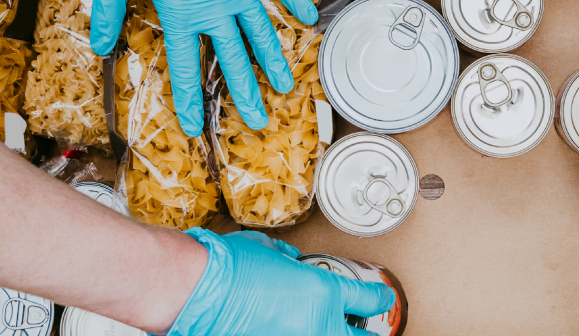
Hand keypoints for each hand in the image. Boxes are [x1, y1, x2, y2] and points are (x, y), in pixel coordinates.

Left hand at [90, 0, 317, 135]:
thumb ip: (107, 10)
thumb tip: (98, 46)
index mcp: (180, 10)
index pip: (186, 66)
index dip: (189, 100)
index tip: (194, 126)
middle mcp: (215, 3)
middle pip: (234, 58)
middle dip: (244, 94)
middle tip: (256, 122)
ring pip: (262, 30)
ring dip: (274, 61)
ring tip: (285, 87)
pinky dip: (295, 1)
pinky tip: (308, 20)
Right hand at [168, 229, 393, 335]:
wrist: (195, 291)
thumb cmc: (227, 265)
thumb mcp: (267, 250)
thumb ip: (288, 260)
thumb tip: (292, 263)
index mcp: (322, 292)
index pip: (368, 299)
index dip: (380, 298)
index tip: (383, 297)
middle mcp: (316, 325)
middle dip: (367, 333)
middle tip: (370, 330)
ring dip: (327, 332)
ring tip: (317, 324)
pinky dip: (296, 333)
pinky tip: (286, 326)